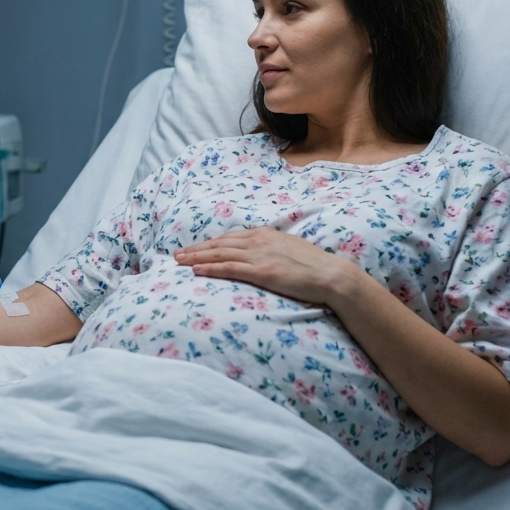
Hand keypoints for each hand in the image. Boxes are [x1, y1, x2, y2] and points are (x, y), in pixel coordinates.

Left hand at [174, 227, 361, 306]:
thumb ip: (270, 250)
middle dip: (196, 249)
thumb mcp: (288, 250)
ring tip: (180, 262)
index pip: (229, 238)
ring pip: (220, 254)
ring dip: (197, 258)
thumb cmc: (313, 266)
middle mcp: (258, 241)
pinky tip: (197, 271)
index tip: (194, 248)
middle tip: (177, 255)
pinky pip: (230, 268)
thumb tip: (258, 256)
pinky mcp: (262, 271)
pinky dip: (211, 268)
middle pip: (219, 244)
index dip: (209, 243)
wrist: (331, 275)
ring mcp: (259, 255)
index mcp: (264, 234)